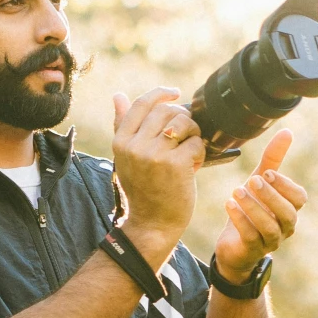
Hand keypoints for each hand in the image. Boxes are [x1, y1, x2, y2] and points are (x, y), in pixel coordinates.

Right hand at [112, 87, 202, 258]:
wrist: (152, 224)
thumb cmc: (143, 190)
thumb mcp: (126, 158)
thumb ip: (123, 126)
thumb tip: (117, 95)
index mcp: (121, 141)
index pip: (142, 104)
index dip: (161, 94)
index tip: (175, 93)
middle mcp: (135, 146)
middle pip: (166, 111)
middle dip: (183, 117)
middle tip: (188, 133)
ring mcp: (155, 155)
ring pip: (183, 123)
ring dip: (193, 133)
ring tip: (190, 148)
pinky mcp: (175, 165)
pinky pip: (195, 142)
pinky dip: (200, 152)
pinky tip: (195, 165)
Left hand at [213, 129, 306, 282]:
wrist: (234, 244)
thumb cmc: (252, 209)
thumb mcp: (260, 182)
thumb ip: (273, 159)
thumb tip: (287, 132)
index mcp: (290, 208)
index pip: (299, 198)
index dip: (284, 185)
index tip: (266, 173)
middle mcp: (285, 227)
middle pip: (288, 213)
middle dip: (270, 196)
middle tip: (251, 180)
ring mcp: (271, 241)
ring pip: (269, 227)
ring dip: (253, 208)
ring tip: (236, 191)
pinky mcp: (253, 250)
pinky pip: (251, 237)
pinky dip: (240, 220)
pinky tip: (229, 205)